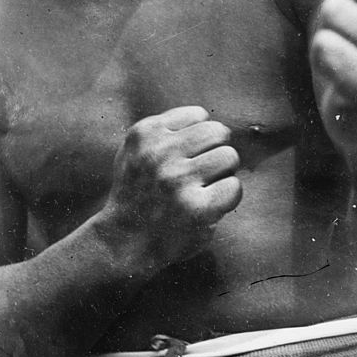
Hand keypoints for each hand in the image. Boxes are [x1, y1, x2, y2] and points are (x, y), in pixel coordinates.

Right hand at [100, 106, 241, 265]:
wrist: (122, 241)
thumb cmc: (138, 193)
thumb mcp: (136, 150)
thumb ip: (166, 130)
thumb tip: (210, 121)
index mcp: (145, 133)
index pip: (198, 115)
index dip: (199, 137)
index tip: (187, 155)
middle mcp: (159, 154)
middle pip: (218, 132)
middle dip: (216, 150)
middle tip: (203, 171)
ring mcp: (177, 181)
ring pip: (229, 156)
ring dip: (223, 173)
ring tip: (205, 187)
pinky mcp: (196, 208)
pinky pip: (234, 187)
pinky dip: (227, 197)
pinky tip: (208, 205)